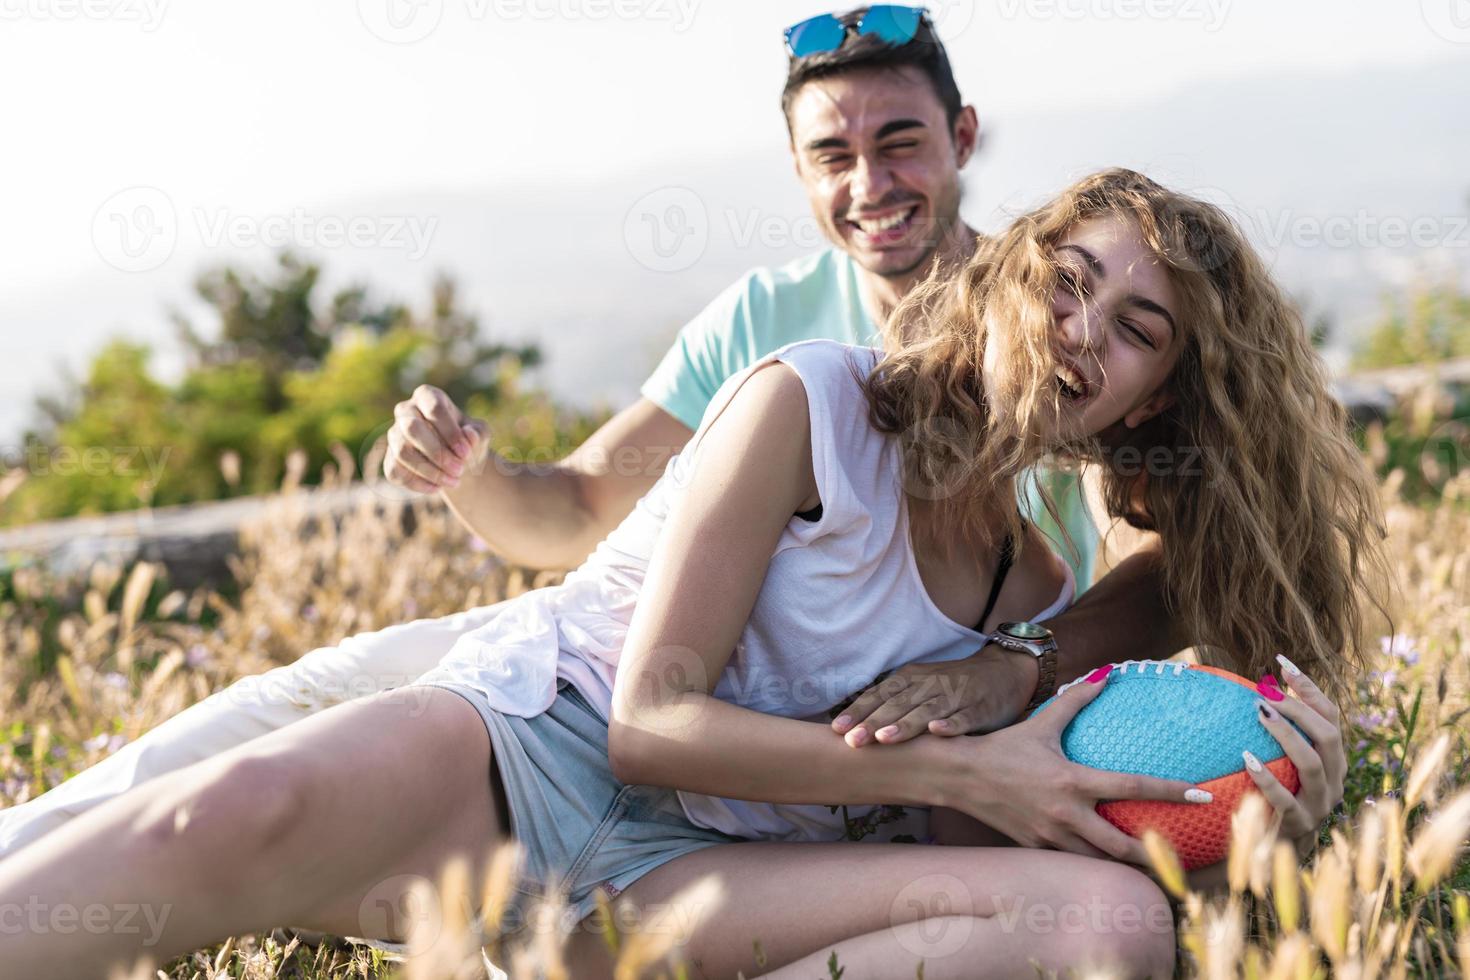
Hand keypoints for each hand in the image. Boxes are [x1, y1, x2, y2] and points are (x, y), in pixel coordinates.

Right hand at [384, 385, 489, 493]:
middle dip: (437, 453)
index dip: (450, 432)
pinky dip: (419, 484)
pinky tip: (438, 488)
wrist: (458, 461)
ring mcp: (394, 435)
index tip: (465, 452)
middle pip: (412, 428)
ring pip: (403, 452)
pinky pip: (396, 472)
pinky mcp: (389, 459)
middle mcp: (405, 411)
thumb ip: (478, 433)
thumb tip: (469, 435)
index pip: (433, 408)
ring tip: (454, 481)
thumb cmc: (469, 441)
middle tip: (460, 470)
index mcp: (427, 396)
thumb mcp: (481, 435)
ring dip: (430, 471)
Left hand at [830, 645, 1036, 746]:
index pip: (879, 695)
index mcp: (911, 679)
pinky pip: (964, 717)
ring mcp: (955, 696)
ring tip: (885, 738)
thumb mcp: (919, 687)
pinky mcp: (979, 708)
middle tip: (853, 741)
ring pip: (927, 711)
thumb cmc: (952, 685)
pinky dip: (951, 725)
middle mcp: (929, 685)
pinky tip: (938, 732)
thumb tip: (854, 726)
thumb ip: (892, 703)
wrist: (1002, 672)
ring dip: (905, 725)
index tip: (837, 730)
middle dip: (873, 722)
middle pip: (898, 704)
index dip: (858, 712)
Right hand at [944, 664, 1212, 865]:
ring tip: (1150, 871)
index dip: (1170, 791)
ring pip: (1096, 862)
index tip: (1201, 795)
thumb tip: (1105, 676)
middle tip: (1179, 861)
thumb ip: (1075, 701)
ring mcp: (1050, 836)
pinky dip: (1093, 864)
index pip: (1132, 787)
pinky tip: (1106, 866)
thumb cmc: (1003, 748)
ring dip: (1123, 867)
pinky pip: (1072, 860)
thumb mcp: (1040, 723)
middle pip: (1120, 846)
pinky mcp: (1036, 847)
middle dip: (1153, 857)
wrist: (959, 776)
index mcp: (1072, 781)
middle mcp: (1065, 814)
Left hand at [1245, 655, 1346, 852]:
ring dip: (1288, 735)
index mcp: (1332, 760)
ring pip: (1313, 763)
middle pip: (1330, 736)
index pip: (1330, 716)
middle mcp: (1334, 780)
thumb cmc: (1269, 795)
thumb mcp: (1275, 761)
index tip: (1282, 664)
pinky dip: (1267, 779)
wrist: (1271, 852)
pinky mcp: (1299, 826)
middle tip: (1267, 692)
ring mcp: (1320, 804)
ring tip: (1260, 712)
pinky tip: (1246, 759)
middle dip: (1301, 708)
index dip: (1310, 689)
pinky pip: (1286, 801)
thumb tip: (1241, 686)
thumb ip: (1269, 731)